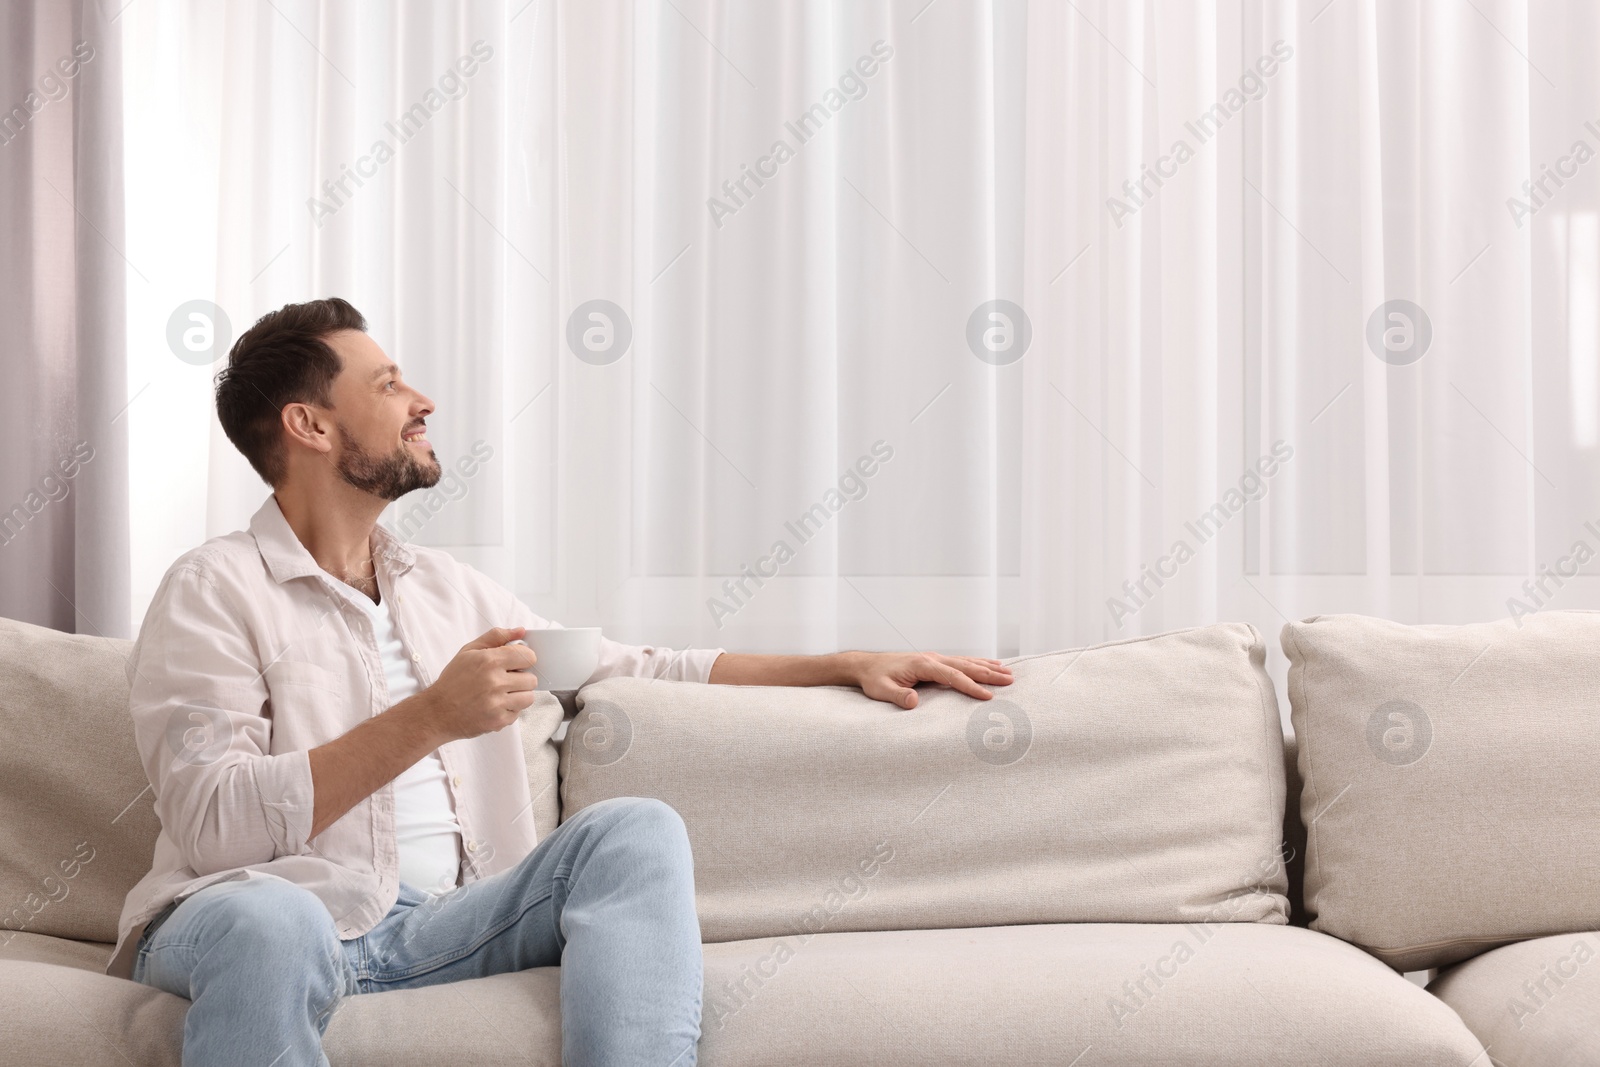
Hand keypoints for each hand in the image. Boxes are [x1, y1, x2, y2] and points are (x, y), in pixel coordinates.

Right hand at [414, 626, 538, 742]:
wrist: (437, 712)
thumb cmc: (453, 680)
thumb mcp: (469, 651)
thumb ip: (496, 637)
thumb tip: (520, 631)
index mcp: (489, 661)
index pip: (529, 657)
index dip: (524, 659)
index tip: (516, 663)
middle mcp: (495, 682)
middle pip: (532, 679)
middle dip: (522, 679)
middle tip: (506, 681)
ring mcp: (497, 703)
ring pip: (529, 697)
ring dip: (519, 696)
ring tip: (502, 694)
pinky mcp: (498, 721)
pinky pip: (518, 713)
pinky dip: (509, 710)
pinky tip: (494, 706)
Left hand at [848, 651, 1012, 708]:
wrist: (866, 665)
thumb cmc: (874, 679)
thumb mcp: (882, 690)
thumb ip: (898, 696)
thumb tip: (913, 702)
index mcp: (923, 664)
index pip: (952, 676)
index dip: (971, 686)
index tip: (988, 696)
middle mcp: (932, 658)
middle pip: (966, 665)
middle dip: (989, 673)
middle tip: (1010, 680)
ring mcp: (934, 658)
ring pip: (966, 661)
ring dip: (987, 667)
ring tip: (1008, 672)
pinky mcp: (934, 661)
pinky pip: (961, 661)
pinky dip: (977, 663)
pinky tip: (989, 665)